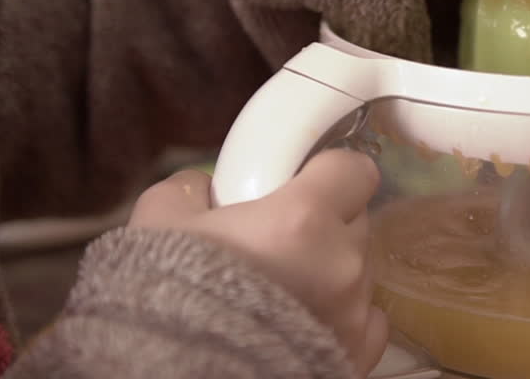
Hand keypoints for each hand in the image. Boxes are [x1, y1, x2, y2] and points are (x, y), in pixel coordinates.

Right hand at [128, 150, 386, 377]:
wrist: (178, 370)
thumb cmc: (173, 295)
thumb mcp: (160, 221)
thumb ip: (190, 189)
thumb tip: (205, 186)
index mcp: (302, 217)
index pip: (354, 170)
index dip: (331, 174)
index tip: (307, 183)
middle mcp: (339, 261)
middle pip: (356, 220)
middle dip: (327, 223)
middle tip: (282, 240)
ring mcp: (354, 310)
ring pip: (360, 270)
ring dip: (333, 270)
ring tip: (286, 287)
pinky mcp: (358, 352)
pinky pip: (368, 319)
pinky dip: (345, 315)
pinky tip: (309, 318)